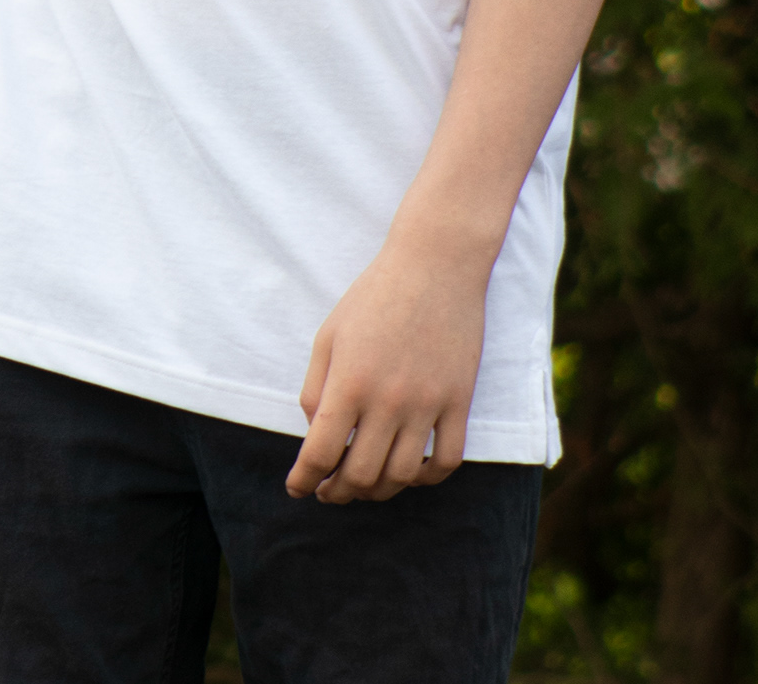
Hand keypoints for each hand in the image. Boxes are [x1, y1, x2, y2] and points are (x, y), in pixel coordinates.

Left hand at [287, 231, 489, 504]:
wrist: (434, 265)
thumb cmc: (374, 296)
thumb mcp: (329, 334)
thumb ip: (314, 388)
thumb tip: (316, 435)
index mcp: (349, 381)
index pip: (320, 453)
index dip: (304, 480)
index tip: (298, 489)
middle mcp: (388, 400)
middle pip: (361, 476)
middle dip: (338, 491)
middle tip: (330, 490)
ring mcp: (427, 404)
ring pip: (402, 477)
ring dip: (379, 490)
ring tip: (365, 484)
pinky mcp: (459, 402)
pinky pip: (446, 462)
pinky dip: (426, 478)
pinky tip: (409, 471)